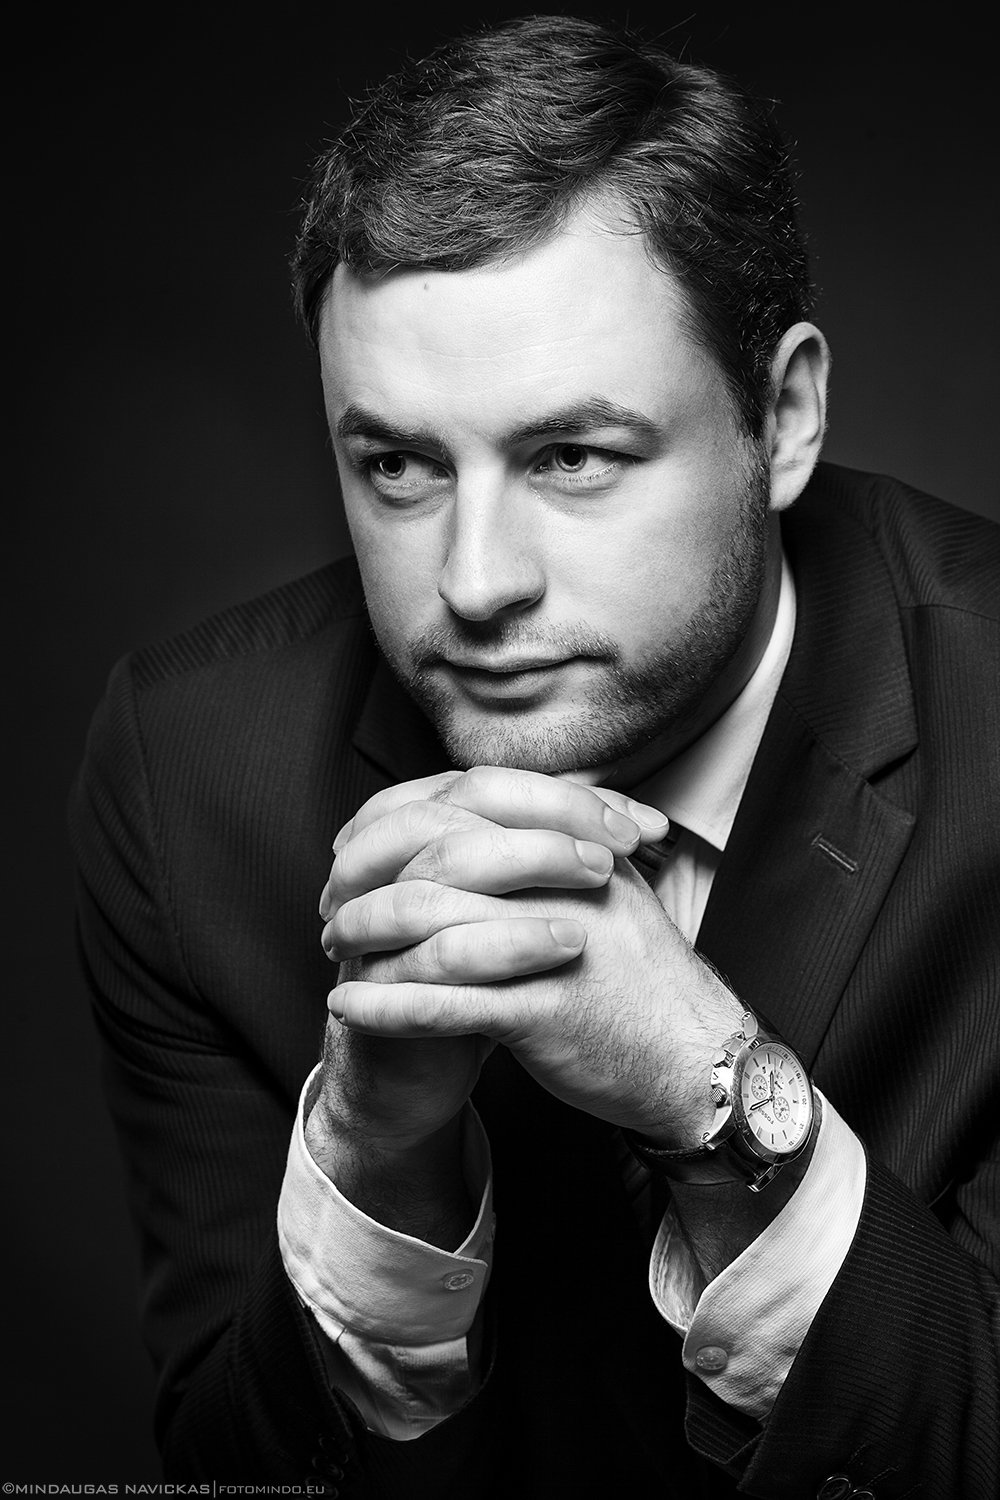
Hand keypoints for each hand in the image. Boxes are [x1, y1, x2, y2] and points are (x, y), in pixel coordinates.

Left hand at [320, 766, 741, 1147]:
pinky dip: (385, 1004)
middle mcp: (562, 884)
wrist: (700, 1061)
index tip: (356, 853)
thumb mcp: (611, 890)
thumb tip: (488, 814)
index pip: (464, 807)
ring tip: (334, 954)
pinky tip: (347, 1007)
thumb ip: (558, 846)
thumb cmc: (643, 979)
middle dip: (370, 880)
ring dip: (367, 938)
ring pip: (431, 924)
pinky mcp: (545, 1011)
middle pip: (436, 857)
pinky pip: (445, 1002)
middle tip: (333, 908)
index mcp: (574, 846)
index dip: (396, 825)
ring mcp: (554, 945)